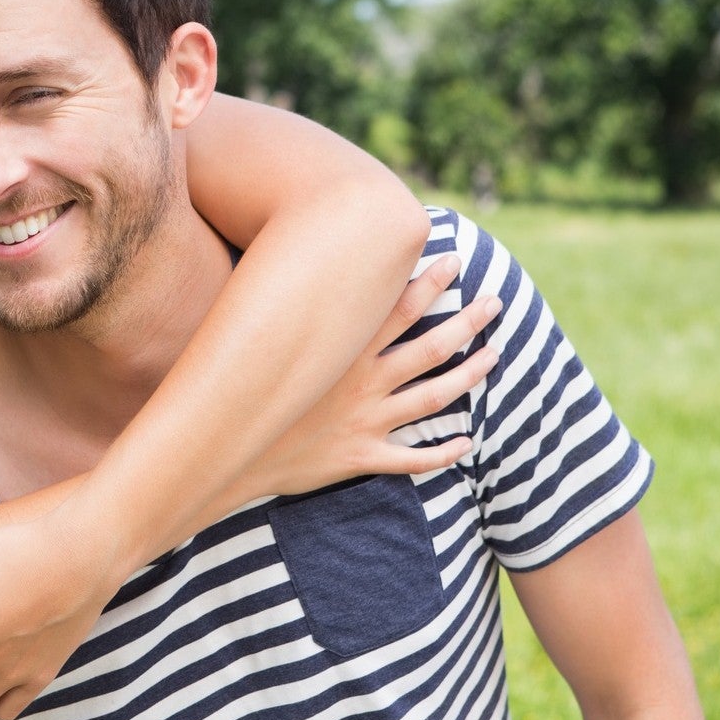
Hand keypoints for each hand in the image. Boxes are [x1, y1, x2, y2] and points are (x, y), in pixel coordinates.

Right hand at [251, 254, 499, 494]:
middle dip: (467, 321)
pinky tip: (466, 443)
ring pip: (433, 397)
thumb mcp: (258, 339)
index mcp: (343, 352)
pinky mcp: (360, 456)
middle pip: (430, 347)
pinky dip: (443, 453)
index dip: (429, 282)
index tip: (453, 260)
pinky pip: (412, 459)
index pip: (397, 308)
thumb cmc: (238, 387)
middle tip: (494, 302)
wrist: (225, 451)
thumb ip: (282, 306)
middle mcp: (362, 383)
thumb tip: (280, 262)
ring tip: (494, 356)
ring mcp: (366, 421)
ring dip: (469, 376)